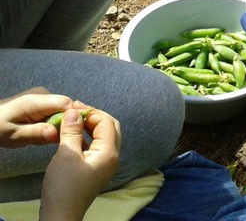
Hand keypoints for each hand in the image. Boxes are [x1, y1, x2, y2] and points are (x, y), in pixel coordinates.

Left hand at [0, 88, 73, 148]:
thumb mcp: (15, 135)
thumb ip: (36, 133)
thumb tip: (56, 133)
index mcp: (35, 101)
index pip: (65, 103)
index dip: (74, 117)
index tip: (74, 134)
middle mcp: (43, 94)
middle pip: (66, 107)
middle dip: (64, 124)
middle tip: (52, 140)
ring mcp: (43, 96)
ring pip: (62, 110)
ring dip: (57, 125)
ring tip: (42, 137)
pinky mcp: (42, 101)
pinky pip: (55, 111)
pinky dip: (52, 123)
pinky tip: (40, 131)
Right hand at [39, 105, 121, 220]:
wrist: (61, 215)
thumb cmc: (64, 186)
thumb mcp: (66, 155)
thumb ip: (72, 131)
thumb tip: (74, 111)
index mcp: (110, 152)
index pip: (107, 122)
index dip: (91, 112)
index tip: (74, 106)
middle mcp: (113, 157)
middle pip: (109, 127)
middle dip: (93, 117)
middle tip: (75, 110)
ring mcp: (106, 164)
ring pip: (103, 137)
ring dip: (89, 127)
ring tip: (72, 119)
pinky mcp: (97, 169)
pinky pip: (96, 146)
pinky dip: (86, 137)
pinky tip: (72, 135)